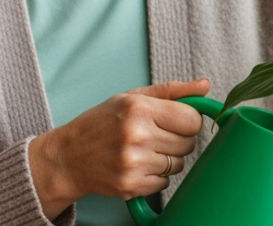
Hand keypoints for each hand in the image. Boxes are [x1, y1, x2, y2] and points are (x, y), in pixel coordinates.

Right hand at [28, 78, 210, 218]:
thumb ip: (172, 91)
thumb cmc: (100, 123)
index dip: (188, 121)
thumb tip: (205, 86)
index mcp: (139, 109)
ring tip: (144, 150)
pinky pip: (165, 183)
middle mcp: (136, 136)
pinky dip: (156, 176)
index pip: (191, 120)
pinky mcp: (130, 186)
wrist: (67, 157)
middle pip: (188, 143)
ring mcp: (133, 163)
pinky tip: (138, 165)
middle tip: (157, 135)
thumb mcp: (131, 97)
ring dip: (168, 159)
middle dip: (178, 139)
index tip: (176, 121)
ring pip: (178, 164)